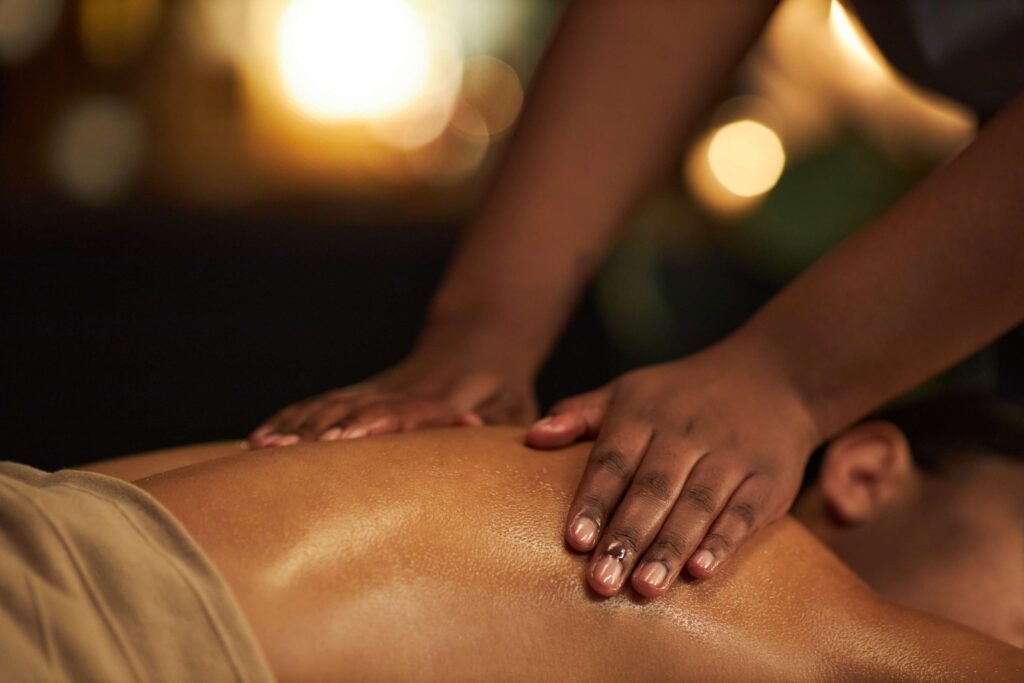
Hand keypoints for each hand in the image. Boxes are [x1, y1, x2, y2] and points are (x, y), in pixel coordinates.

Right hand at [249, 348, 536, 448]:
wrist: (480, 341)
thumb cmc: (504, 393)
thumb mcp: (512, 408)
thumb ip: (493, 422)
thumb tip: (467, 426)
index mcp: (443, 396)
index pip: (406, 408)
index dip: (374, 421)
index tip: (344, 438)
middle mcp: (402, 390)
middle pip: (356, 407)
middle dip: (319, 429)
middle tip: (283, 453)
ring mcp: (378, 390)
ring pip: (331, 404)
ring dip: (297, 425)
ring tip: (262, 449)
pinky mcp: (362, 393)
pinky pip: (320, 404)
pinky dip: (290, 419)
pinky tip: (259, 439)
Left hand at [526, 339, 819, 596]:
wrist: (772, 375)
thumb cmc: (681, 395)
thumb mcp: (629, 392)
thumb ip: (579, 415)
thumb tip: (531, 438)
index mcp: (645, 414)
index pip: (613, 460)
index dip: (594, 500)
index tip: (575, 540)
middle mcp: (686, 434)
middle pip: (652, 489)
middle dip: (627, 537)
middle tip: (601, 583)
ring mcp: (729, 455)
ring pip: (696, 505)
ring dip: (670, 547)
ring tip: (645, 588)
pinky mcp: (767, 478)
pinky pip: (744, 512)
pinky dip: (723, 541)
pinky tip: (701, 571)